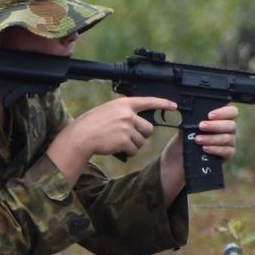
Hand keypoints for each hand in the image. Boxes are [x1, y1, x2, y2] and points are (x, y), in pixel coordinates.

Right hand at [44, 96, 176, 180]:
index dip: (163, 103)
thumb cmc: (91, 125)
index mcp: (123, 104)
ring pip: (141, 141)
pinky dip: (126, 153)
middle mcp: (127, 114)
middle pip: (148, 128)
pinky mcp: (125, 140)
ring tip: (117, 143)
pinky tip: (116, 149)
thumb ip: (123, 113)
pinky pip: (133, 150)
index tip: (174, 106)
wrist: (80, 136)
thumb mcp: (107, 111)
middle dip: (141, 136)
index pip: (148, 101)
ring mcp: (127, 127)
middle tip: (129, 138)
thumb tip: (138, 125)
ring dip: (132, 146)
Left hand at [159, 103, 238, 202]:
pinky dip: (215, 149)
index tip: (209, 115)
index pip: (231, 111)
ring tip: (198, 139)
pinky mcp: (227, 156)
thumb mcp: (185, 128)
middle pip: (231, 125)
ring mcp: (229, 143)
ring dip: (212, 138)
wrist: (178, 160)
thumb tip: (194, 113)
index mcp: (222, 119)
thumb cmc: (184, 141)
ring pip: (228, 138)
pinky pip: (227, 151)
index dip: (223, 112)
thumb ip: (193, 120)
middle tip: (200, 126)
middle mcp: (228, 130)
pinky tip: (205, 148)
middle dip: (215, 125)